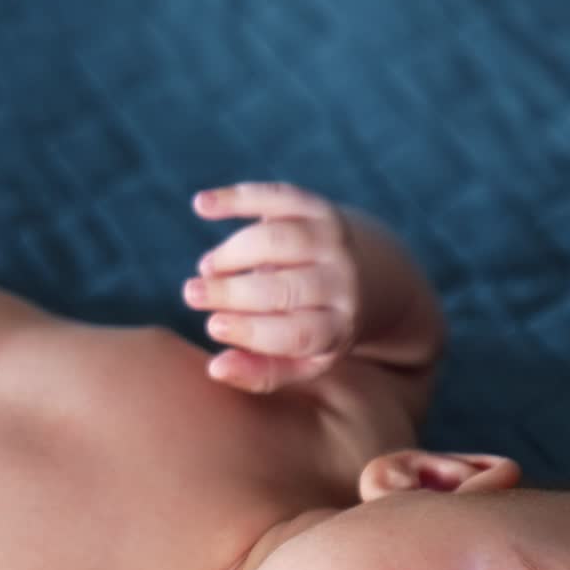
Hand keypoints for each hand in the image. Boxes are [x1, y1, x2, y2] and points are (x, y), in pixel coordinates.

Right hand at [183, 182, 359, 392]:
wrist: (378, 278)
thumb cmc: (323, 328)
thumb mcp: (306, 360)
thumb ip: (264, 371)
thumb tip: (214, 369)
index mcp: (339, 327)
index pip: (297, 332)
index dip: (252, 331)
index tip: (213, 326)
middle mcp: (342, 282)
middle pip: (286, 288)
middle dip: (233, 291)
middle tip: (192, 294)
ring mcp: (334, 241)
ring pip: (280, 240)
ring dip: (234, 252)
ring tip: (206, 269)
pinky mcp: (321, 208)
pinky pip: (278, 198)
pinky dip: (238, 198)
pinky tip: (201, 205)